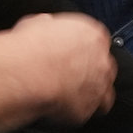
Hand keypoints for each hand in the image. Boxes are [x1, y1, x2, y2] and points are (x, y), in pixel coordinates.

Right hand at [0, 13, 113, 132]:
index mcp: (92, 34)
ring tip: (71, 91)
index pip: (96, 39)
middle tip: (68, 69)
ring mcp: (99, 86)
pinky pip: (90, 110)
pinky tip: (65, 105)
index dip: (81, 45)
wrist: (28, 74)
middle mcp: (102, 60)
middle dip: (89, 68)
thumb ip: (49, 26)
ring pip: (104, 90)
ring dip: (92, 91)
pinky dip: (81, 108)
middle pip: (103, 65)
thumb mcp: (36, 22)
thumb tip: (44, 26)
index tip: (69, 49)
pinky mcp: (89, 108)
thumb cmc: (31, 47)